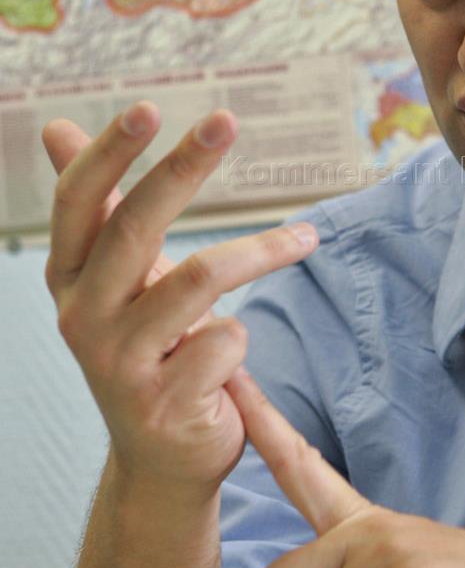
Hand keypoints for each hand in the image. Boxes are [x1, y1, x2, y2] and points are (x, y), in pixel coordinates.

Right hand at [42, 101, 318, 498]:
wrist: (162, 461)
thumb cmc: (146, 350)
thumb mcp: (115, 279)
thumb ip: (98, 207)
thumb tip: (55, 126)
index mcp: (69, 279)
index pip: (78, 203)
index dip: (108, 154)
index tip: (148, 107)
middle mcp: (82, 317)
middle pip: (134, 226)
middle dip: (182, 167)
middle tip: (224, 119)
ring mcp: (120, 364)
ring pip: (198, 279)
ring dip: (261, 250)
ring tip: (305, 236)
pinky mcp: (164, 403)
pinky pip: (225, 339)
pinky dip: (242, 336)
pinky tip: (235, 353)